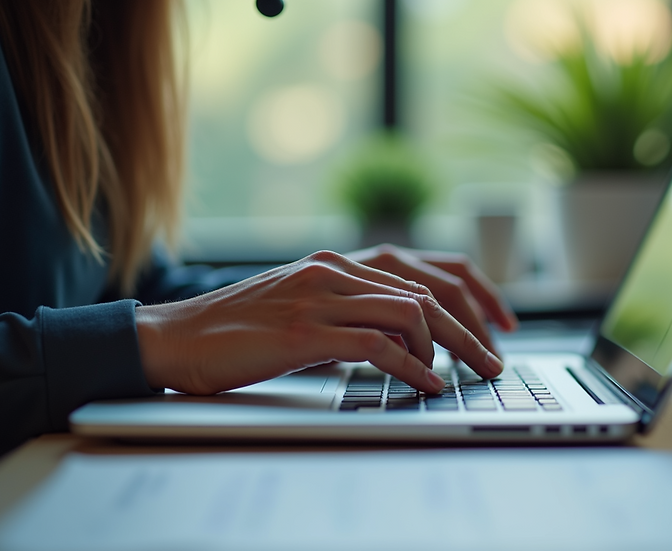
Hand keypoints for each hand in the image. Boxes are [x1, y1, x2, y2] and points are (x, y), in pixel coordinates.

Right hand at [135, 250, 506, 395]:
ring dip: (448, 350)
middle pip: (430, 291)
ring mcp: (320, 297)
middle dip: (472, 329)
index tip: (494, 329)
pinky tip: (427, 386)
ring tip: (462, 377)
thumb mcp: (304, 309)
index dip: (471, 299)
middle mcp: (335, 270)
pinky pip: (378, 346)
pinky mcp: (306, 331)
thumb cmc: (239, 329)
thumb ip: (350, 312)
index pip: (427, 271)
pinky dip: (412, 369)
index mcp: (337, 262)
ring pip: (412, 314)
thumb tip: (403, 336)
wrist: (176, 337)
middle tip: (495, 362)